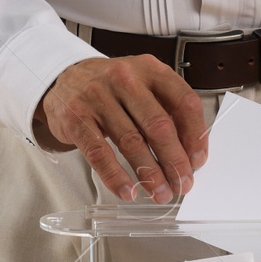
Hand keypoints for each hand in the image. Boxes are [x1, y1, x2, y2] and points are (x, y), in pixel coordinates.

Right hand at [34, 56, 207, 203]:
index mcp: (149, 69)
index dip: (195, 136)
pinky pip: (99, 153)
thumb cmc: (110, 87)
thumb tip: (189, 153)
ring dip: (150, 173)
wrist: (62, 78)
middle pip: (159, 126)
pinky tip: (127, 190)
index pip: (184, 102)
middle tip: (182, 183)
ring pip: (131, 142)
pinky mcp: (76, 117)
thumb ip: (166, 111)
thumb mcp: (142, 85)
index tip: (198, 160)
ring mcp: (98, 97)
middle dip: (175, 161)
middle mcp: (125, 79)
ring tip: (159, 192)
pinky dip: (115, 176)